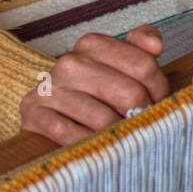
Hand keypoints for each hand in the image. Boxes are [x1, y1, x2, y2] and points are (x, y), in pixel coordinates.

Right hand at [19, 27, 166, 145]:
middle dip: (142, 115)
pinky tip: (95, 146)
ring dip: (118, 135)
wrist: (48, 115)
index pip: (144, 65)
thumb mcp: (117, 64)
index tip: (156, 102)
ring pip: (105, 120)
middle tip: (141, 126)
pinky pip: (74, 136)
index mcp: (92, 45)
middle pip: (130, 94)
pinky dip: (90, 146)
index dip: (158, 90)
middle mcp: (70, 62)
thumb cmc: (93, 92)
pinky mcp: (34, 115)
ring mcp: (51, 89)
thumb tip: (155, 45)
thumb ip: (141, 47)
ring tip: (120, 138)